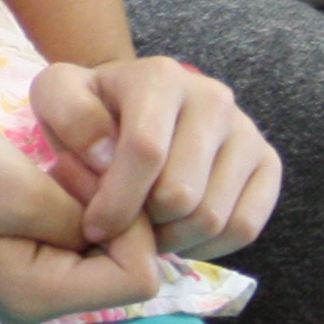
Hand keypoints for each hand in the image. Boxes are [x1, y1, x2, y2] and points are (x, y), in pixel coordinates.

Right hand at [0, 97, 165, 323]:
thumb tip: (137, 234)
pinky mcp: (22, 258)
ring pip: (104, 251)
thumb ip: (90, 219)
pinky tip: (49, 175)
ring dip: (95, 204)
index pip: (136, 277)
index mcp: (36, 299)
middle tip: (73, 166)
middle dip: (115, 213)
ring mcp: (29, 283)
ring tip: (57, 166)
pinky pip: (78, 240)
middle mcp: (38, 304)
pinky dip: (76, 205)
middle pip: (123, 268)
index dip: (132, 224)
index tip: (93, 177)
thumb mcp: (24, 191)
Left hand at [30, 55, 281, 257]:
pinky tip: (178, 236)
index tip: (93, 227)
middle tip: (121, 230)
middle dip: (144, 224)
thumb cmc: (91, 107)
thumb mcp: (57, 96)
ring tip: (145, 233)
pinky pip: (246, 226)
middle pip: (183, 193)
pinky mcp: (266, 163)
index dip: (117, 201)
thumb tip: (105, 156)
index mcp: (161, 77)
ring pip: (215, 216)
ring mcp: (246, 131)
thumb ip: (70, 116)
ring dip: (174, 239)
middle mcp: (213, 98)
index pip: (146, 151)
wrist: (130, 103)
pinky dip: (209, 246)